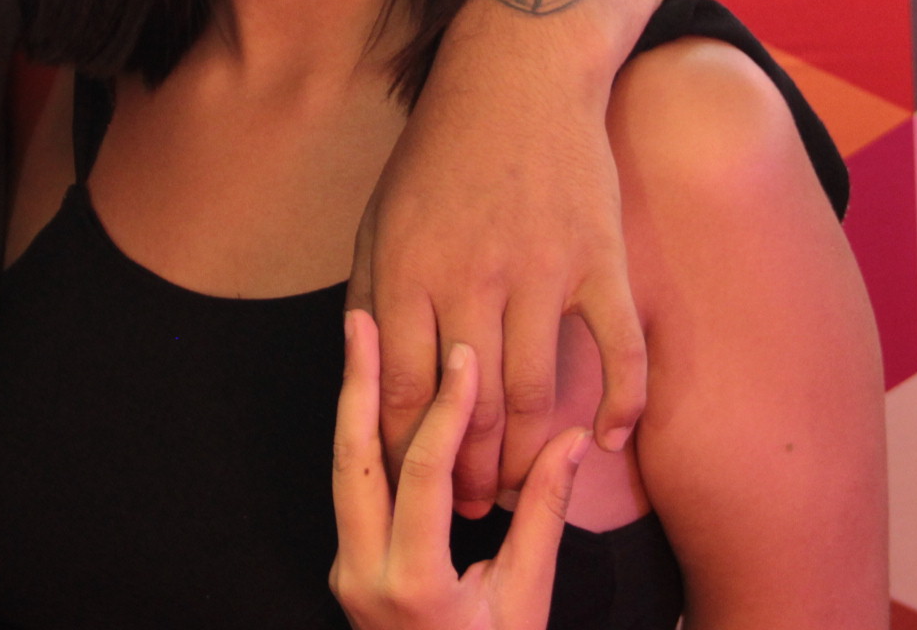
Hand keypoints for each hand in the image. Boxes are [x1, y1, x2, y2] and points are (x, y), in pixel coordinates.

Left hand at [332, 310, 588, 629]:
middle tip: (364, 318)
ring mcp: (347, 572)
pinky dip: (361, 436)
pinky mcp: (349, 566)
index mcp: (411, 584)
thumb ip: (543, 516)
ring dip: (352, 403)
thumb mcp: (526, 599)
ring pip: (343, 471)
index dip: (449, 411)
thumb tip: (574, 440)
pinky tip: (373, 394)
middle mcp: (362, 575)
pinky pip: (351, 489)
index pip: (423, 475)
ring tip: (359, 339)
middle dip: (359, 385)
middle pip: (353, 460)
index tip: (469, 359)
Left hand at [350, 59, 645, 512]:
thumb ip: (372, 299)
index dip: (408, 454)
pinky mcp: (599, 257)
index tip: (414, 488)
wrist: (520, 73)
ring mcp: (541, 268)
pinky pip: (620, 348)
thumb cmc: (440, 152)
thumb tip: (371, 384)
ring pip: (534, 394)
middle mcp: (471, 276)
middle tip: (473, 504)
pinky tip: (607, 440)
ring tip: (521, 482)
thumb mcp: (381, 219)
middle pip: (467, 409)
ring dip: (527, 455)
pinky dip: (621, 404)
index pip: (401, 394)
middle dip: (466, 472)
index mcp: (406, 270)